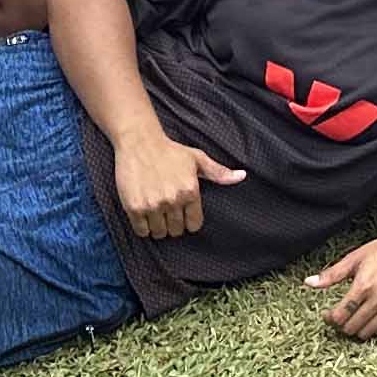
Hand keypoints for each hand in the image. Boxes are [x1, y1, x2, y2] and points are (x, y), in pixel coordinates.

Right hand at [113, 128, 246, 239]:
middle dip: (173, 224)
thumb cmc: (171, 151)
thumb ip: (218, 172)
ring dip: (158, 227)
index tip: (183, 215)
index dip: (189, 221)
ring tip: (156, 213)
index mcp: (190, 191)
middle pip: (176, 231)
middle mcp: (173, 200)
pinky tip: (145, 215)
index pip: (194, 225)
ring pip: (159, 233)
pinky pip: (142, 231)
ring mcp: (153, 205)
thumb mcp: (197, 159)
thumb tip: (241, 176)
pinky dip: (144, 227)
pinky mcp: (135, 207)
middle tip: (168, 212)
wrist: (140, 143)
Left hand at [306, 222, 376, 338]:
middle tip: (340, 316)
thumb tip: (308, 282)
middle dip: (342, 324)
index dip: (330, 318)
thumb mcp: (355, 257)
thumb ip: (332, 274)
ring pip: (366, 333)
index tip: (328, 314)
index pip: (340, 315)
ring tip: (355, 316)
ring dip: (357, 328)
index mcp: (364, 285)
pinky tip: (371, 314)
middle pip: (351, 327)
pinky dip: (374, 326)